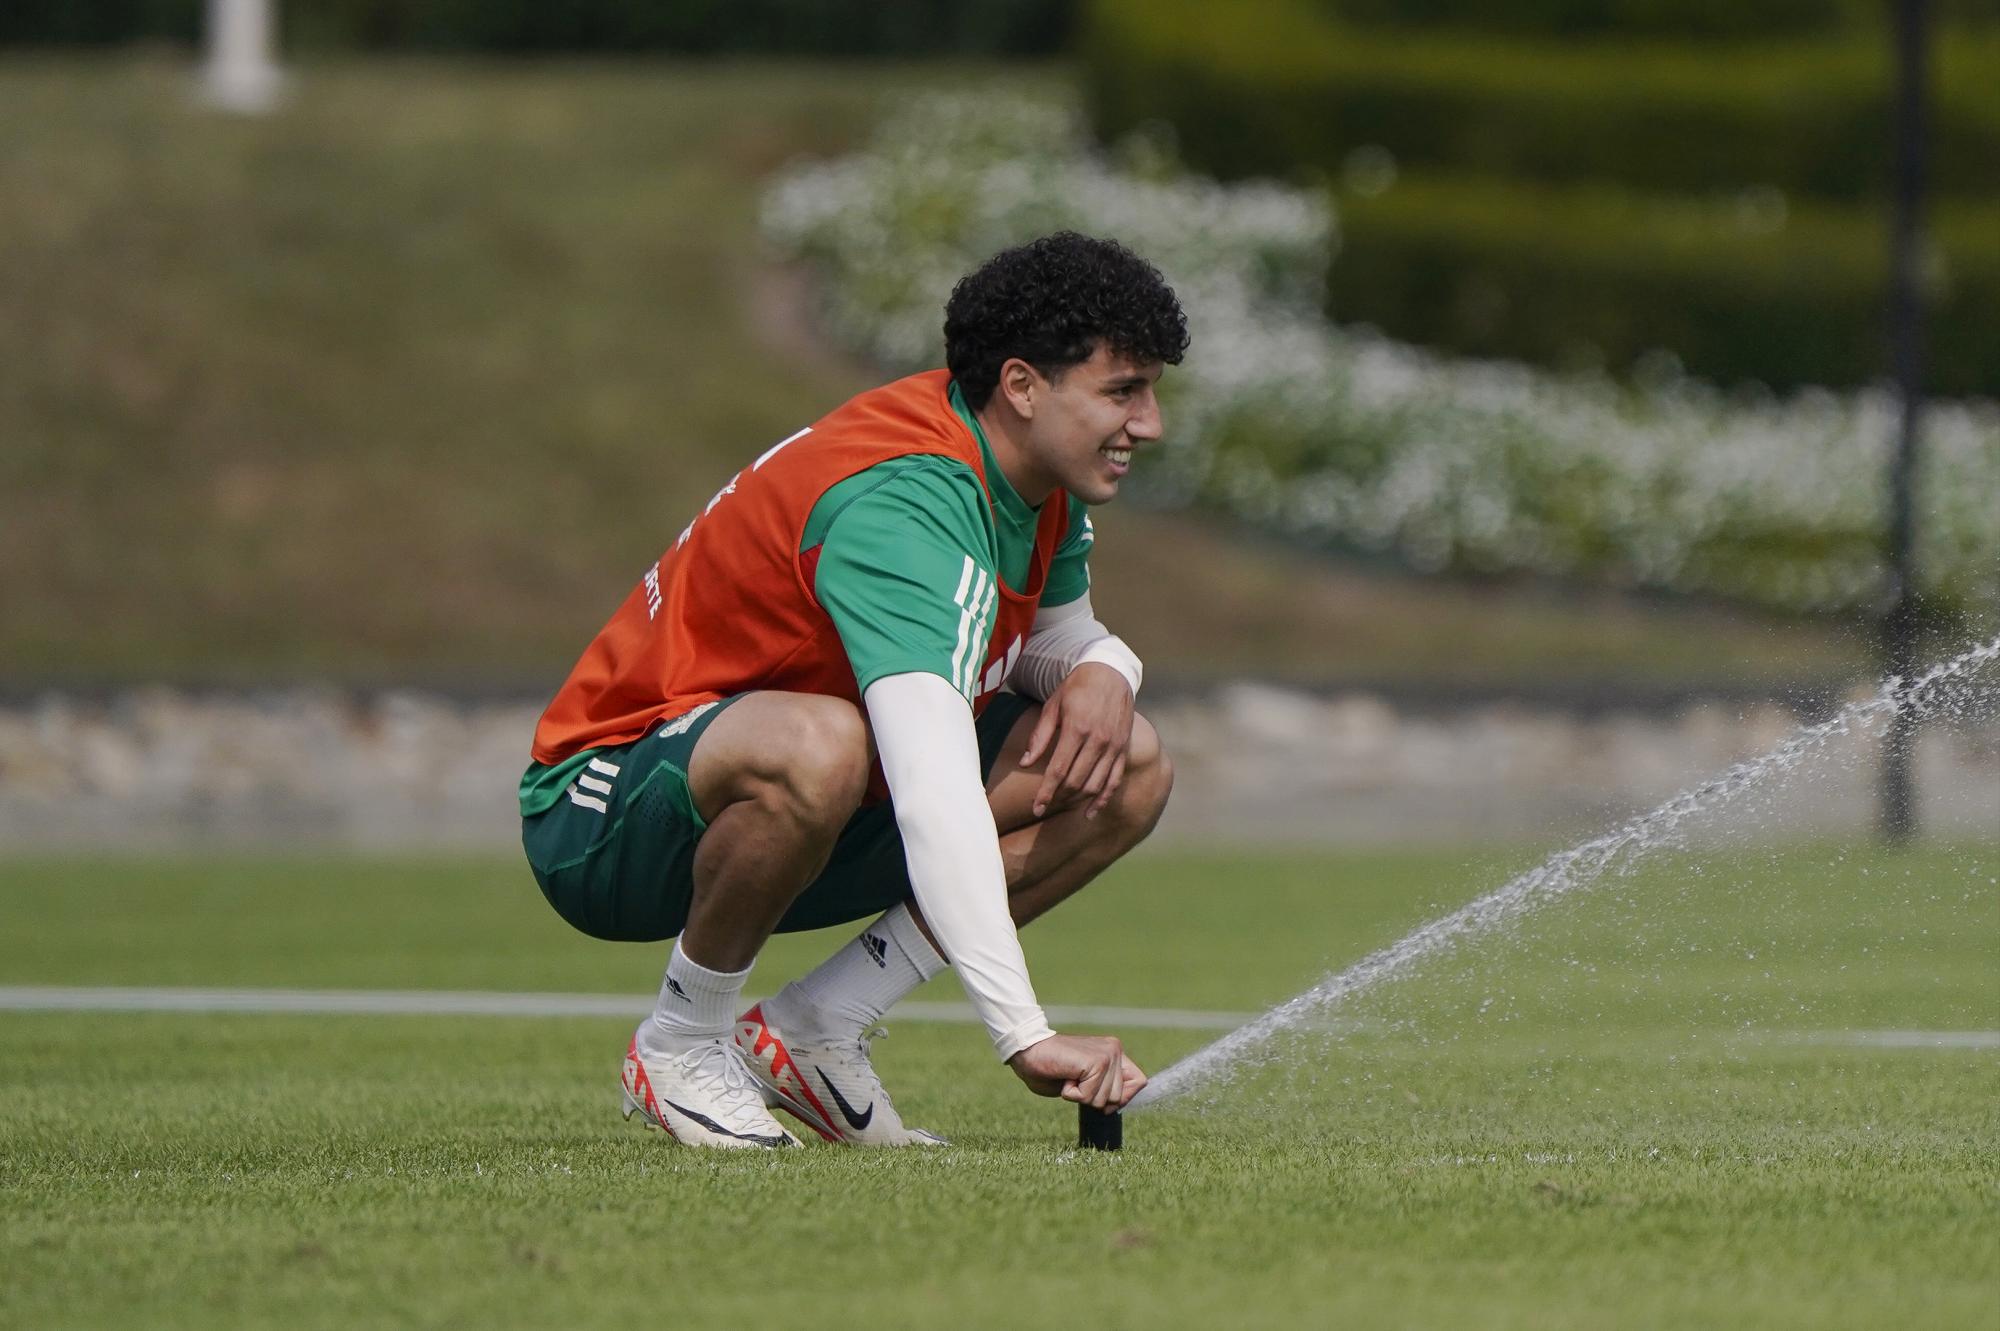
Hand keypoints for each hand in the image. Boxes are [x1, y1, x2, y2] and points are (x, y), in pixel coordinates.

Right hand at [1007, 1033, 1147, 1110]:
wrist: (1027, 1051)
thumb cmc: (1050, 1068)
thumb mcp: (1083, 1080)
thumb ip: (1102, 1087)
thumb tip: (1115, 1107)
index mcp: (1113, 1052)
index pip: (1139, 1081)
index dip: (1124, 1099)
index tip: (1104, 1102)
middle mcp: (1114, 1050)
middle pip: (1119, 1098)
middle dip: (1094, 1099)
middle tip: (1075, 1080)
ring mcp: (1107, 1055)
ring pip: (1104, 1099)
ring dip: (1081, 1096)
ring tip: (1068, 1076)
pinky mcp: (1096, 1062)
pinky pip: (1089, 1096)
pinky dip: (1072, 1094)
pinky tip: (1064, 1076)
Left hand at [1019, 662, 1133, 819]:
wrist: (1110, 673)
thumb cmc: (1077, 688)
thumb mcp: (1053, 706)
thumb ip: (1040, 736)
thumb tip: (1025, 764)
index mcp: (1077, 728)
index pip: (1058, 770)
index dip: (1045, 792)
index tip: (1036, 808)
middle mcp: (1098, 740)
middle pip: (1076, 781)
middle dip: (1058, 798)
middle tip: (1044, 808)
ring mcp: (1114, 746)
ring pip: (1096, 784)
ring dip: (1078, 801)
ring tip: (1061, 808)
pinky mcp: (1124, 749)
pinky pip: (1114, 780)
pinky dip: (1103, 799)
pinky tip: (1091, 812)